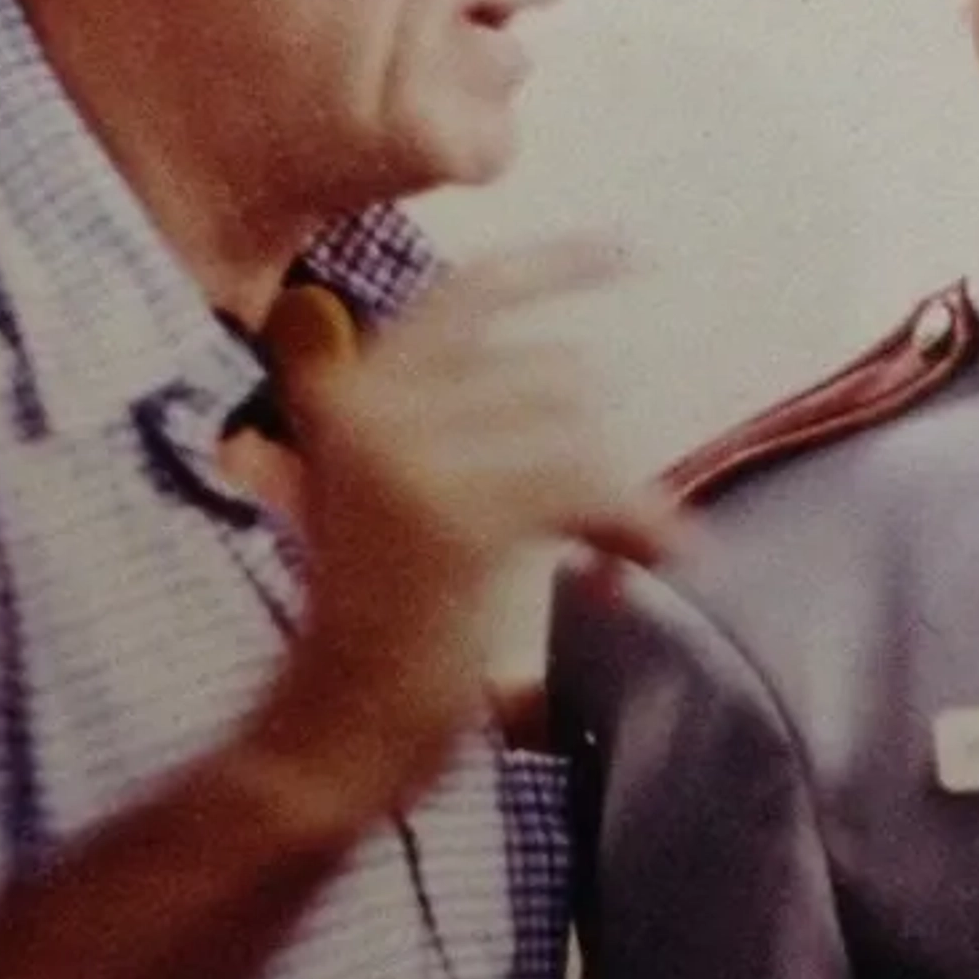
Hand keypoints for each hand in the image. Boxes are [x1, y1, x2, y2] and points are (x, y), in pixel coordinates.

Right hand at [250, 238, 677, 810]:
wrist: (330, 729)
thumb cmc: (377, 623)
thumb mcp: (390, 494)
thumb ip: (456, 421)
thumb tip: (580, 373)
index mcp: (352, 388)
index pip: (468, 293)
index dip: (554, 265)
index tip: (625, 250)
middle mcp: (370, 404)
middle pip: (548, 372)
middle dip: (597, 446)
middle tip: (614, 520)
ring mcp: (407, 456)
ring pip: (576, 424)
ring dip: (616, 494)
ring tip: (615, 556)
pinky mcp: (455, 517)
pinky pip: (585, 483)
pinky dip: (634, 523)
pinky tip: (648, 563)